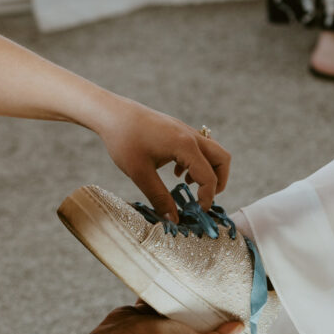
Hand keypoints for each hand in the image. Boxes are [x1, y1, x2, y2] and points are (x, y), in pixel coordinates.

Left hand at [92, 95, 230, 220]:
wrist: (112, 113)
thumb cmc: (124, 141)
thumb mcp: (140, 174)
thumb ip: (159, 198)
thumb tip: (173, 220)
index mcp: (185, 146)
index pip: (209, 177)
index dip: (207, 198)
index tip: (197, 212)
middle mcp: (191, 136)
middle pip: (222, 159)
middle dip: (219, 182)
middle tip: (203, 199)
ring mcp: (185, 131)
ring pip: (212, 152)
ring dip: (207, 171)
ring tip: (187, 186)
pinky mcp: (177, 130)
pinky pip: (199, 147)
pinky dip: (196, 163)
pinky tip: (176, 172)